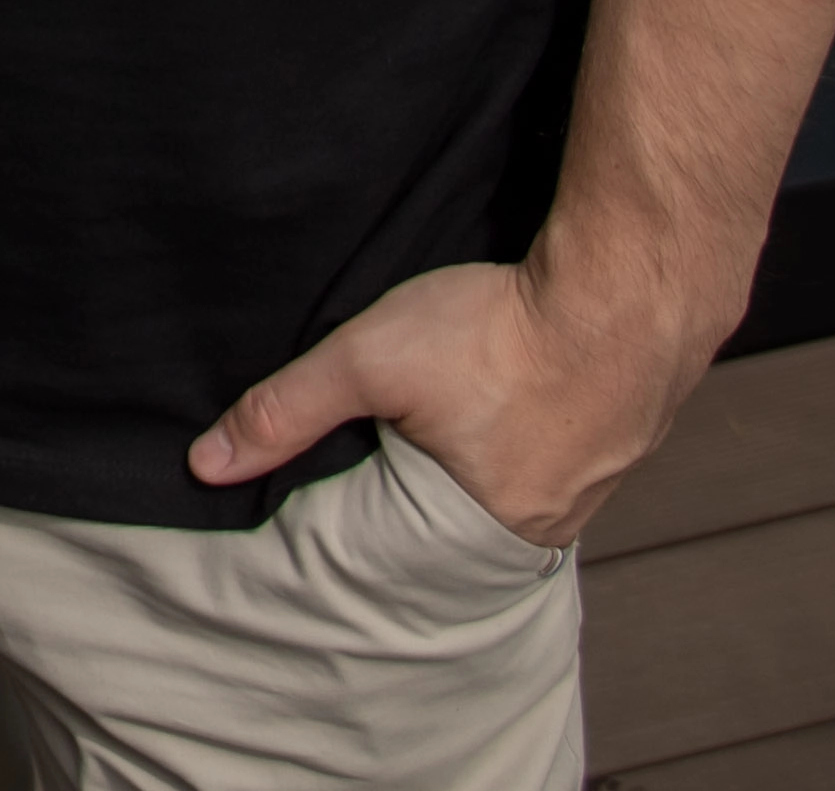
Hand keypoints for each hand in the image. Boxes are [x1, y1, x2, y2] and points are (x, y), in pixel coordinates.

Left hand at [187, 250, 715, 546]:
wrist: (626, 284)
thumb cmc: (500, 326)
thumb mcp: (368, 361)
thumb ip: (285, 412)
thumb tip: (208, 465)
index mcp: (489, 533)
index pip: (404, 550)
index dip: (368, 514)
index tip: (344, 479)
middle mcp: (549, 529)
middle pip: (456, 525)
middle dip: (418, 487)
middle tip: (400, 435)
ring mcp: (595, 488)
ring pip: (506, 487)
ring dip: (475, 459)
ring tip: (456, 413)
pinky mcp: (622, 444)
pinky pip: (553, 456)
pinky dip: (522, 434)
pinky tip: (509, 398)